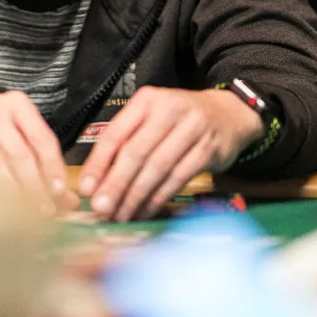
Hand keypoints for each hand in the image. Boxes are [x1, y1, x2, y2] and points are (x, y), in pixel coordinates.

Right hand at [0, 92, 78, 212]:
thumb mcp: (16, 140)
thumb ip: (42, 166)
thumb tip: (68, 201)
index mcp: (16, 104)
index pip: (42, 139)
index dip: (53, 170)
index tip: (59, 195)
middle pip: (19, 153)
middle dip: (33, 186)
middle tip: (43, 212)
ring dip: (10, 192)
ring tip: (22, 216)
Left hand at [77, 87, 263, 221]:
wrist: (229, 113)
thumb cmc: (181, 120)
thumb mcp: (152, 117)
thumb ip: (126, 141)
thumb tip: (97, 180)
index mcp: (147, 101)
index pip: (116, 134)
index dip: (99, 164)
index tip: (87, 189)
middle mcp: (169, 109)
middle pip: (136, 152)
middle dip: (116, 184)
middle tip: (102, 208)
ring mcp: (192, 128)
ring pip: (157, 168)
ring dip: (136, 196)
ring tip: (121, 215)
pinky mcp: (208, 149)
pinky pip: (178, 178)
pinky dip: (159, 197)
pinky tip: (145, 210)